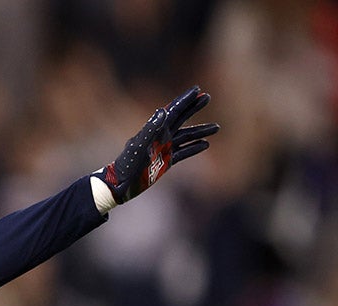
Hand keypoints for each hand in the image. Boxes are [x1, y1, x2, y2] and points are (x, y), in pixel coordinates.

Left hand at [96, 86, 218, 204]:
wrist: (121, 184)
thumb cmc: (127, 164)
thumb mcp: (139, 145)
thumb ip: (151, 128)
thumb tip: (164, 110)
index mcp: (155, 129)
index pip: (173, 110)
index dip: (184, 99)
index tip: (197, 89)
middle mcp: (161, 136)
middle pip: (181, 118)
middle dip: (193, 108)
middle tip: (207, 97)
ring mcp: (164, 148)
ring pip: (186, 136)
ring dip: (200, 130)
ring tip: (217, 127)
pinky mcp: (166, 161)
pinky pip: (183, 152)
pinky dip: (194, 147)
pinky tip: (205, 144)